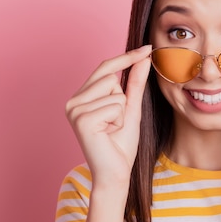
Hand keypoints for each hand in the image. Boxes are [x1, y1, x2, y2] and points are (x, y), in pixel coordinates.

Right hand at [65, 45, 151, 190]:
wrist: (115, 173)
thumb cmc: (120, 145)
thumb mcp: (130, 109)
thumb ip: (135, 83)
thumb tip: (143, 58)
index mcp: (81, 97)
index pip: (104, 68)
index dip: (126, 57)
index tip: (147, 48)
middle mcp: (73, 101)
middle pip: (110, 77)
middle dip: (122, 100)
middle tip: (115, 123)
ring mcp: (74, 109)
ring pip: (114, 91)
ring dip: (121, 112)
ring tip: (111, 129)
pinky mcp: (81, 118)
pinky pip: (114, 105)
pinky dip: (118, 120)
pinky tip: (107, 134)